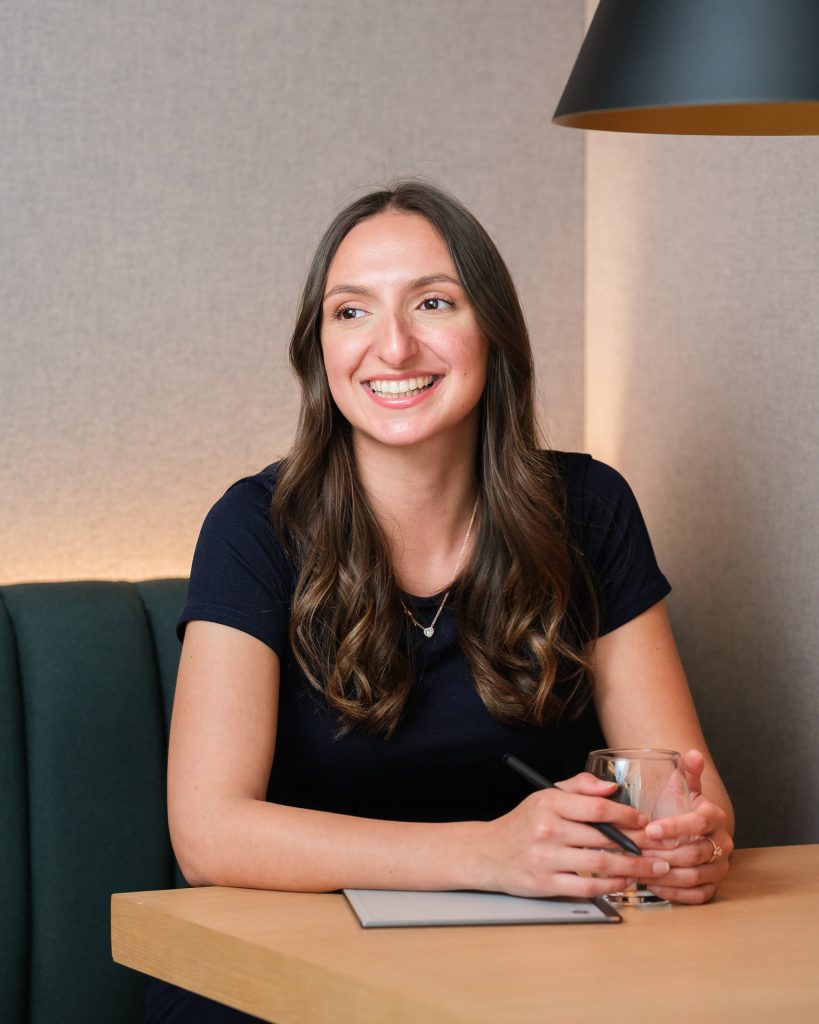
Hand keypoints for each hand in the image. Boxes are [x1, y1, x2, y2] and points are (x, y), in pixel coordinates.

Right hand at [480, 772, 672, 898]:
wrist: (488, 853)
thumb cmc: (523, 824)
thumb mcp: (545, 796)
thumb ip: (579, 787)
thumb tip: (611, 787)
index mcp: (549, 803)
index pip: (597, 808)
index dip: (626, 815)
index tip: (645, 821)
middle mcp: (547, 829)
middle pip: (604, 838)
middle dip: (639, 844)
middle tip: (662, 848)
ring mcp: (545, 858)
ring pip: (599, 863)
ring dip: (632, 868)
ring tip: (654, 868)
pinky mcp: (545, 884)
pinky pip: (587, 886)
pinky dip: (611, 885)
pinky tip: (625, 881)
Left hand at [639, 749, 732, 903]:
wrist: (690, 830)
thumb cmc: (680, 807)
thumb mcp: (681, 787)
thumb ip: (686, 772)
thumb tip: (693, 754)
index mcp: (714, 817)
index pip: (699, 822)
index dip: (675, 826)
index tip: (650, 828)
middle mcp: (722, 843)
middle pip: (694, 853)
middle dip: (662, 853)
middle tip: (636, 851)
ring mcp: (719, 867)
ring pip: (693, 875)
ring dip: (664, 873)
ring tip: (639, 867)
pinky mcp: (712, 886)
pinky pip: (696, 895)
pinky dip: (673, 892)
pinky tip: (652, 884)